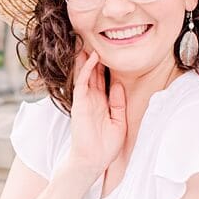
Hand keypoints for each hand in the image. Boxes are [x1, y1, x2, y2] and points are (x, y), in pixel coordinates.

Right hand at [66, 49, 126, 180]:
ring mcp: (85, 100)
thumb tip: (118, 85)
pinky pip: (82, 82)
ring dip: (87, 58)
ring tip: (89, 40)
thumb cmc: (106, 146)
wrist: (93, 160)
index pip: (103, 79)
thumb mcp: (119, 122)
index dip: (105, 65)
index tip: (110, 51)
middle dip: (94, 56)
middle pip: (92, 72)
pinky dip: (86, 69)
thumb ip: (118, 103)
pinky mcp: (79, 103)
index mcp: (102, 103)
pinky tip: (92, 57)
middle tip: (95, 39)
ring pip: (85, 73)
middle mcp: (92, 98)